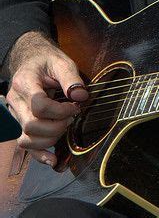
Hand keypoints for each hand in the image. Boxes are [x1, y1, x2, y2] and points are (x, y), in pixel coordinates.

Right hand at [6, 32, 87, 166]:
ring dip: (49, 139)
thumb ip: (71, 78)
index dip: (60, 111)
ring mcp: (15, 114)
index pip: (39, 105)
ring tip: (64, 127)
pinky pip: (25, 145)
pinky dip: (38, 154)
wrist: (32, 60)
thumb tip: (81, 96)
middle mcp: (15, 100)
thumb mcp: (62, 62)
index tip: (75, 106)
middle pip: (31, 125)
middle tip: (71, 118)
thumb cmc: (47, 61)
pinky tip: (52, 159)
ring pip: (26, 139)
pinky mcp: (20, 123)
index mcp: (24, 82)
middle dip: (56, 126)